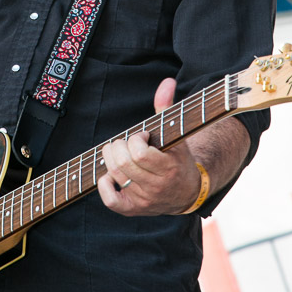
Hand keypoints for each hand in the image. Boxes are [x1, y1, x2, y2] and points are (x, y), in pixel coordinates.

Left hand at [97, 77, 201, 215]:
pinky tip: (111, 174)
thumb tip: (167, 82)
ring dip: (111, 157)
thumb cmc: (178, 157)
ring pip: (115, 175)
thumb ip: (167, 108)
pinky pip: (110, 200)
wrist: (186, 192)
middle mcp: (156, 187)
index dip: (135, 139)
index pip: (140, 154)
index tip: (142, 136)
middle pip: (123, 163)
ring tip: (119, 152)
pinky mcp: (132, 209)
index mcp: (169, 169)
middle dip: (119, 146)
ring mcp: (143, 200)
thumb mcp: (176, 134)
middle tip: (126, 142)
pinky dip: (105, 184)